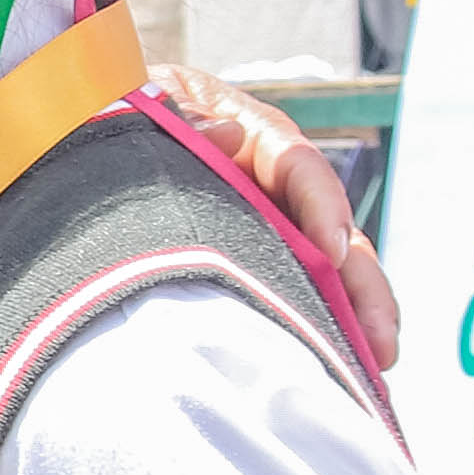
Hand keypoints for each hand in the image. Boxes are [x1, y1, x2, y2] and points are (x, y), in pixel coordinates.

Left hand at [146, 62, 401, 368]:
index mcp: (251, 135)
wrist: (93, 138)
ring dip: (357, 318)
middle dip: (362, 284)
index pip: (297, 165)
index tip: (333, 249)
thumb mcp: (142, 104)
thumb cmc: (120, 113)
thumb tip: (229, 134)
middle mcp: (275, 185)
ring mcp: (273, 229)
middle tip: (380, 336)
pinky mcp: (260, 266)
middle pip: (333, 232)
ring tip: (375, 365)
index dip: (321, 205)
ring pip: (330, 274)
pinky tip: (344, 370)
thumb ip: (177, 114)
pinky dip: (324, 332)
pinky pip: (300, 298)